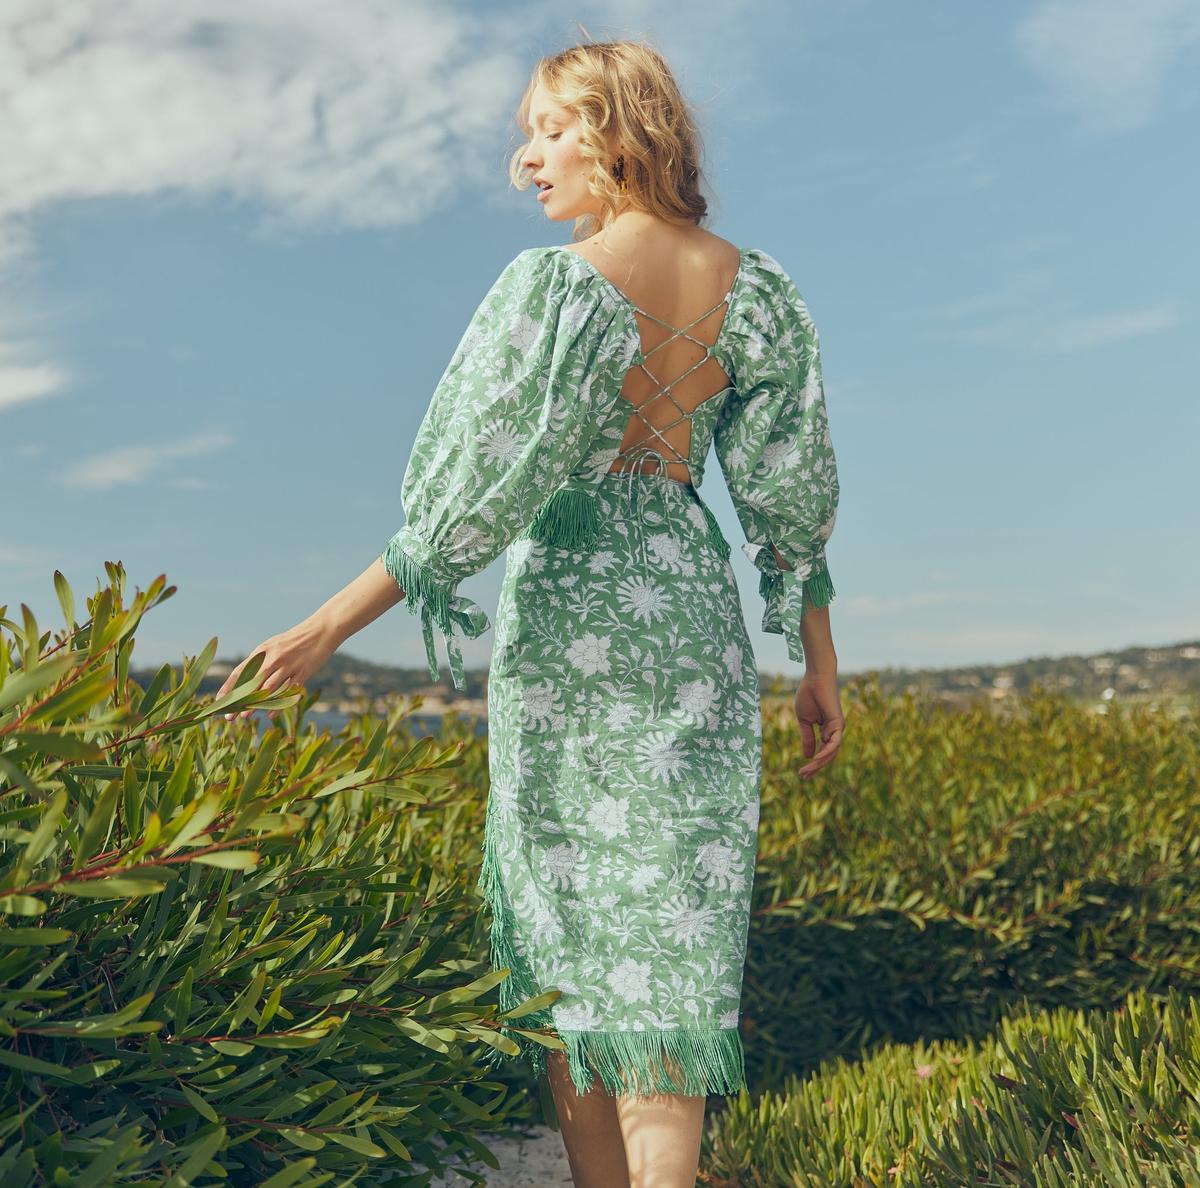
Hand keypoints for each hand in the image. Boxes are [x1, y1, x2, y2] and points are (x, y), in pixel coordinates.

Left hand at [216, 617, 339, 720]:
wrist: (321, 630)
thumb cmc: (295, 640)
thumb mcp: (274, 645)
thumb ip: (262, 660)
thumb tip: (246, 677)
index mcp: (264, 650)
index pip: (241, 670)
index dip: (229, 686)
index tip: (219, 700)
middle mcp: (274, 658)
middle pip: (252, 683)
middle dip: (239, 700)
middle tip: (229, 716)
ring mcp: (289, 665)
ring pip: (269, 688)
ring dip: (256, 704)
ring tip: (245, 716)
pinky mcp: (303, 672)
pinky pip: (288, 691)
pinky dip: (279, 704)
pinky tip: (271, 714)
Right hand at [794, 670, 843, 777]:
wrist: (814, 679)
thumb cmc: (808, 696)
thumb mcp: (804, 721)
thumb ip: (807, 738)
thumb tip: (807, 756)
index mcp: (826, 731)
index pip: (822, 752)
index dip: (813, 764)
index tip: (802, 773)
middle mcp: (834, 732)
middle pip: (827, 756)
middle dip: (815, 767)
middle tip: (803, 776)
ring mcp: (838, 728)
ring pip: (831, 752)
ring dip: (819, 763)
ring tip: (806, 771)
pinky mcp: (839, 723)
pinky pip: (835, 743)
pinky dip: (826, 752)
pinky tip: (816, 759)